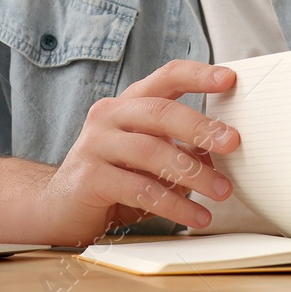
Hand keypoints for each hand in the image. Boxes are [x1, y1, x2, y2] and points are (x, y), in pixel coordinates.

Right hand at [39, 60, 239, 245]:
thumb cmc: (111, 178)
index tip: (229, 79)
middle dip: (201, 127)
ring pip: (152, 151)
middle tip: (232, 142)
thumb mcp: (148, 158)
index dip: (198, 75)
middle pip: (160, 111)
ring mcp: (96, 144)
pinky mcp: (90, 177)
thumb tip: (219, 153)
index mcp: (128, 104)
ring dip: (193, 173)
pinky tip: (196, 216)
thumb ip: (179, 149)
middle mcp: (109, 115)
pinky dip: (174, 204)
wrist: (58, 207)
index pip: (165, 77)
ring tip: (221, 192)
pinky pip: (140, 189)